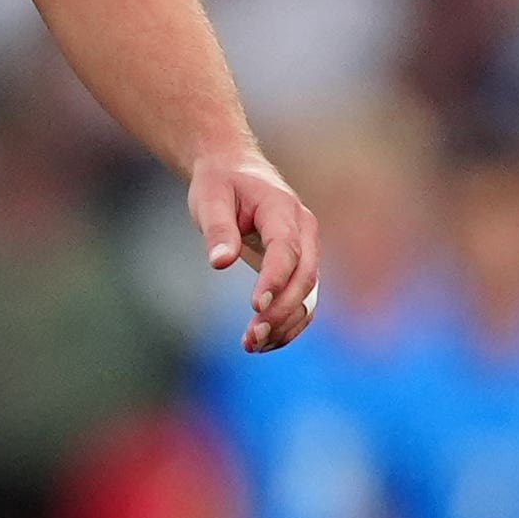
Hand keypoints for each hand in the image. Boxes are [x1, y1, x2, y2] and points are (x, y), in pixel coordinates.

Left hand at [194, 149, 320, 350]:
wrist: (234, 171)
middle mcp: (304, 230)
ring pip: (309, 295)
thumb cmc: (220, 183)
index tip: (257, 306)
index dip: (275, 279)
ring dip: (286, 325)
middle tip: (251, 337)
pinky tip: (263, 343)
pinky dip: (288, 325)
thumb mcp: (209, 198)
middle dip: (281, 311)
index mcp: (283, 209)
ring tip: (252, 345)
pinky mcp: (299, 267)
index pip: (286, 249)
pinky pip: (303, 301)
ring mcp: (307, 250)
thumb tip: (220, 262)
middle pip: (305, 277)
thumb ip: (217, 229)